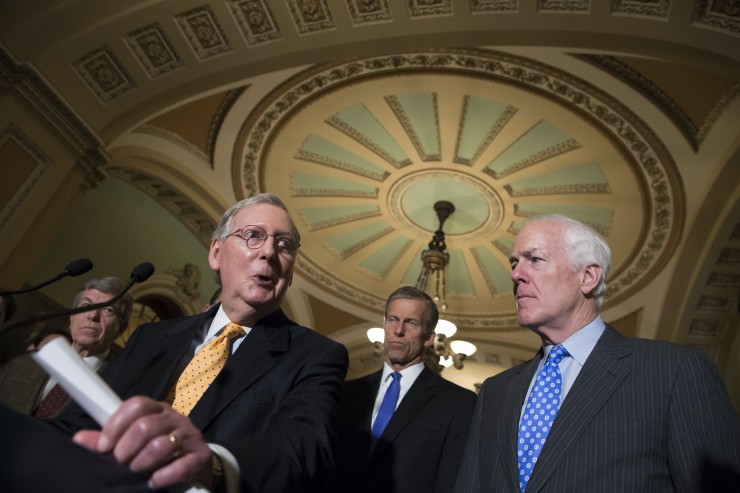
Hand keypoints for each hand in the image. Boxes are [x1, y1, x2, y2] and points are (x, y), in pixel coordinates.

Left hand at [72, 396, 213, 488]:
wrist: (195, 464)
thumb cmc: (159, 451)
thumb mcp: (133, 442)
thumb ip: (108, 440)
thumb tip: (79, 439)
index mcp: (157, 410)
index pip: (136, 405)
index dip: (116, 425)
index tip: (104, 446)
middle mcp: (174, 418)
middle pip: (146, 425)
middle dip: (127, 448)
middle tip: (121, 462)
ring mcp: (189, 435)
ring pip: (162, 444)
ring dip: (143, 462)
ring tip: (136, 472)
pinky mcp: (200, 455)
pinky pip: (182, 465)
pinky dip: (163, 476)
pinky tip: (154, 481)